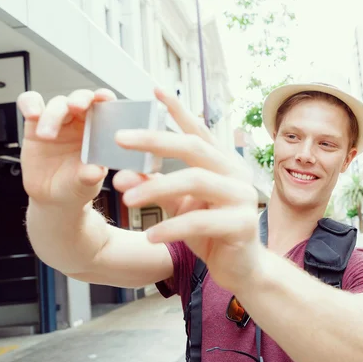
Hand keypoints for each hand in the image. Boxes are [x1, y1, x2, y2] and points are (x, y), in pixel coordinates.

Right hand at [17, 89, 116, 206]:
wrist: (53, 197)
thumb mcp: (86, 184)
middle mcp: (79, 123)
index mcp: (98, 132)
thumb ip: (90, 176)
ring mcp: (57, 122)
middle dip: (78, 99)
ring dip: (52, 114)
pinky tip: (32, 114)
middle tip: (76, 107)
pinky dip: (30, 104)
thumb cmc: (77, 186)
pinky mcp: (34, 124)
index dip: (105, 98)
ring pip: (56, 103)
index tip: (104, 97)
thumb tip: (96, 171)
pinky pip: (31, 104)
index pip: (104, 108)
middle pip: (79, 100)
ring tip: (46, 136)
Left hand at [113, 89, 260, 293]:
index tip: (155, 91)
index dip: (178, 111)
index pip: (199, 132)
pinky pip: (200, 220)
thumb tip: (123, 177)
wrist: (242, 269)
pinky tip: (150, 235)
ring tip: (127, 200)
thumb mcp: (180, 207)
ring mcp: (243, 198)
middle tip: (119, 139)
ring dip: (157, 187)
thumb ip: (156, 189)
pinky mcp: (242, 225)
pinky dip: (171, 226)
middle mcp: (237, 175)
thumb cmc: (211, 234)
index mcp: (224, 165)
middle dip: (155, 140)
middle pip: (195, 148)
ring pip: (197, 180)